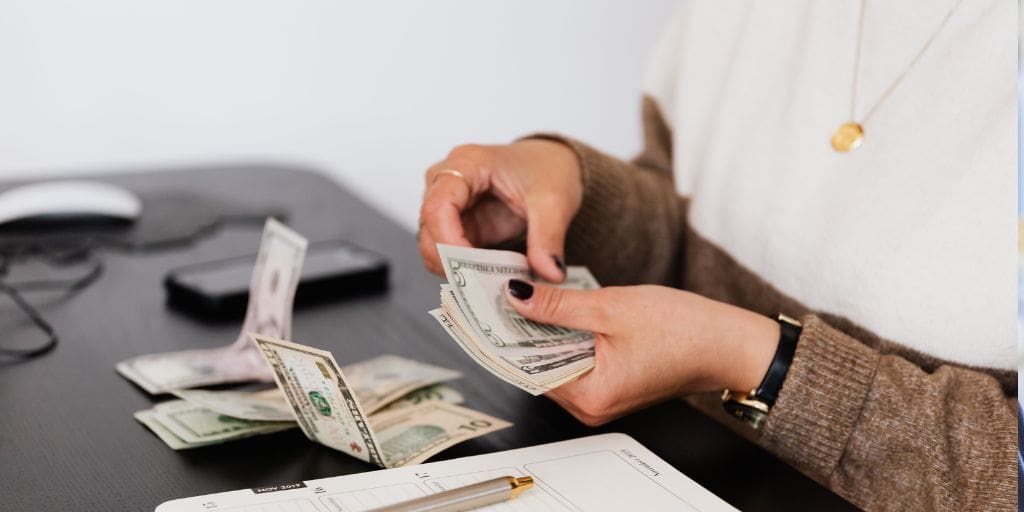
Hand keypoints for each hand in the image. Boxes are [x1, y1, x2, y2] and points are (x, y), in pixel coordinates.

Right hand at [418, 139, 581, 281]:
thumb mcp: (555, 202)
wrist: (553, 165)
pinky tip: (490, 279)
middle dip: (452, 263)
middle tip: (485, 286)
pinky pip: (448, 254)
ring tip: (492, 284)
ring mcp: (448, 204)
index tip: (471, 269)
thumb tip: (550, 272)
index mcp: (467, 163)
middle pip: (429, 230)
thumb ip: (549, 238)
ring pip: (433, 246)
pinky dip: (465, 271)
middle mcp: (447, 181)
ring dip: (458, 270)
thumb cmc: (547, 169)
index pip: (438, 206)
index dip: (448, 241)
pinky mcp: (457, 225)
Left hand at [504, 279, 780, 425]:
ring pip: (555, 361)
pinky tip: (559, 310)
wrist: (729, 342)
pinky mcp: (611, 384)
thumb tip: (516, 297)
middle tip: (502, 292)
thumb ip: (557, 305)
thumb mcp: (611, 307)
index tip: (485, 307)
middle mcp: (591, 406)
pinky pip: (575, 361)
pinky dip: (565, 336)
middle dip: (521, 329)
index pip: (526, 367)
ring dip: (543, 331)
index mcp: (590, 396)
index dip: (504, 334)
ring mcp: (601, 398)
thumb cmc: (684, 330)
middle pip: (537, 366)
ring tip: (529, 295)